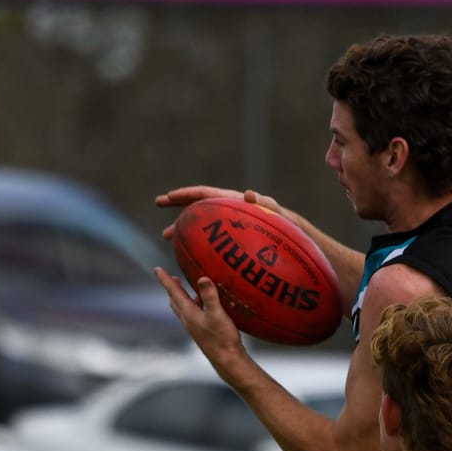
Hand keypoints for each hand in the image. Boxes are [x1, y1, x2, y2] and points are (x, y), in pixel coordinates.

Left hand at [153, 269, 247, 370]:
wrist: (227, 360)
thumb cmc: (222, 338)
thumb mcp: (217, 314)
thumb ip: (209, 296)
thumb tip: (202, 278)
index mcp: (188, 313)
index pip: (173, 292)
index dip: (165, 279)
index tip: (157, 269)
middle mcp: (188, 320)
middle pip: (175, 301)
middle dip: (172, 288)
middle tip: (171, 278)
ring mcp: (194, 327)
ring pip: (182, 309)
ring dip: (181, 297)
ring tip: (185, 289)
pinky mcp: (202, 333)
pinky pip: (192, 315)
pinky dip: (193, 306)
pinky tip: (203, 306)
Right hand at [156, 186, 283, 238]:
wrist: (293, 239)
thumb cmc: (286, 225)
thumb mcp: (276, 213)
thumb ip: (265, 203)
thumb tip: (248, 193)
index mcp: (232, 202)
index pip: (204, 194)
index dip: (185, 195)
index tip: (167, 197)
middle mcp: (228, 211)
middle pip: (198, 205)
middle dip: (178, 204)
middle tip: (158, 203)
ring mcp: (229, 225)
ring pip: (203, 224)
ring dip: (185, 227)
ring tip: (168, 237)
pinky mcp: (233, 239)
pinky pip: (212, 239)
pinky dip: (200, 244)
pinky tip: (192, 257)